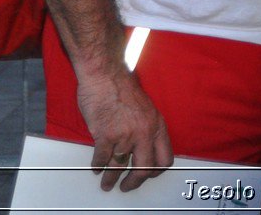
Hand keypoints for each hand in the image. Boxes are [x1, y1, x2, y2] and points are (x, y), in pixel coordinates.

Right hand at [76, 66, 172, 191]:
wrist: (105, 74)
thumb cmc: (122, 86)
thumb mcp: (146, 107)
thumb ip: (146, 126)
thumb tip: (143, 146)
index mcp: (157, 125)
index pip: (165, 158)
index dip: (156, 171)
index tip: (149, 175)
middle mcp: (144, 132)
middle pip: (144, 169)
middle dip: (134, 182)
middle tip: (127, 186)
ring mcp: (125, 135)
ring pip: (120, 167)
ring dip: (111, 179)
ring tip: (107, 184)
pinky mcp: (106, 135)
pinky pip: (102, 159)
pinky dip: (98, 166)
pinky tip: (96, 167)